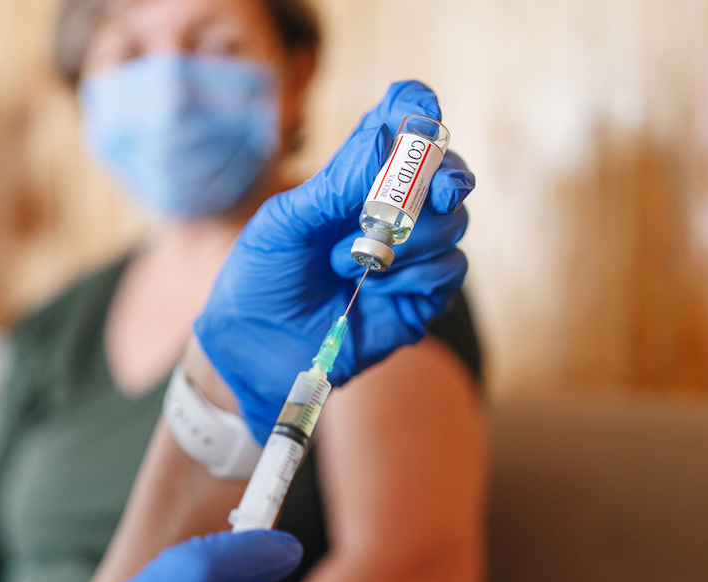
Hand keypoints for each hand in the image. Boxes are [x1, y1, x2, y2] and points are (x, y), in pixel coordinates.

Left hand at [193, 80, 474, 442]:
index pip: (403, 120)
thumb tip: (387, 139)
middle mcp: (393, 206)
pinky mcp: (422, 296)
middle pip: (448, 169)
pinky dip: (415, 275)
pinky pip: (451, 269)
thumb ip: (337, 182)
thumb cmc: (261, 278)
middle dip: (441, 176)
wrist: (254, 349)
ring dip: (404, 239)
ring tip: (348, 262)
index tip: (421, 114)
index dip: (419, 106)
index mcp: (356, 174)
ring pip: (453, 221)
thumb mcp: (285, 221)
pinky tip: (376, 289)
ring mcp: (412, 251)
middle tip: (428, 193)